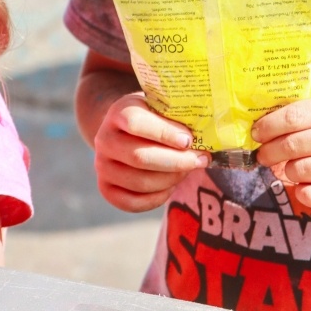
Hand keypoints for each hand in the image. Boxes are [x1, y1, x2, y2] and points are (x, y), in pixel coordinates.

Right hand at [94, 92, 208, 212]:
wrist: (125, 130)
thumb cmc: (153, 117)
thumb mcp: (161, 107)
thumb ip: (177, 117)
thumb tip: (208, 135)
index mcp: (118, 112)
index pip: (136, 124)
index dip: (165, 134)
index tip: (189, 140)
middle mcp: (104, 139)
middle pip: (139, 157)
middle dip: (176, 162)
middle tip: (200, 160)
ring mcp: (102, 166)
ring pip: (139, 182)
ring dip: (171, 179)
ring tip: (188, 170)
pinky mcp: (106, 188)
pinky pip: (133, 203)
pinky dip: (158, 197)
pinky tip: (172, 185)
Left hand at [252, 95, 310, 213]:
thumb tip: (267, 125)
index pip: (294, 116)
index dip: (268, 126)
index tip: (256, 133)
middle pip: (292, 145)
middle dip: (270, 152)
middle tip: (263, 156)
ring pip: (299, 171)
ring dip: (288, 172)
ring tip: (292, 170)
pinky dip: (302, 192)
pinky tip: (308, 186)